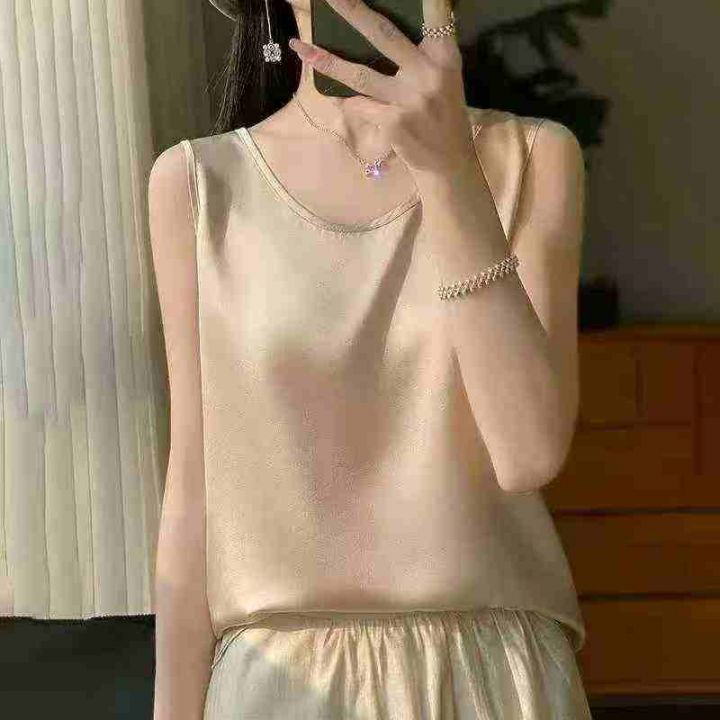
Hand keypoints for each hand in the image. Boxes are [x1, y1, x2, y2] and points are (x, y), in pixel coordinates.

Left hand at [288, 0, 477, 179]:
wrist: (448, 162)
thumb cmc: (443, 116)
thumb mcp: (444, 79)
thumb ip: (423, 53)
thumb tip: (377, 30)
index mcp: (444, 56)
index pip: (434, 15)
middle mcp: (428, 72)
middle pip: (382, 33)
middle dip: (352, 11)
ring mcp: (409, 99)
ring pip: (358, 74)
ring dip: (325, 60)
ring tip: (299, 47)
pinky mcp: (393, 122)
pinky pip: (358, 105)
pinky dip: (344, 101)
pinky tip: (335, 97)